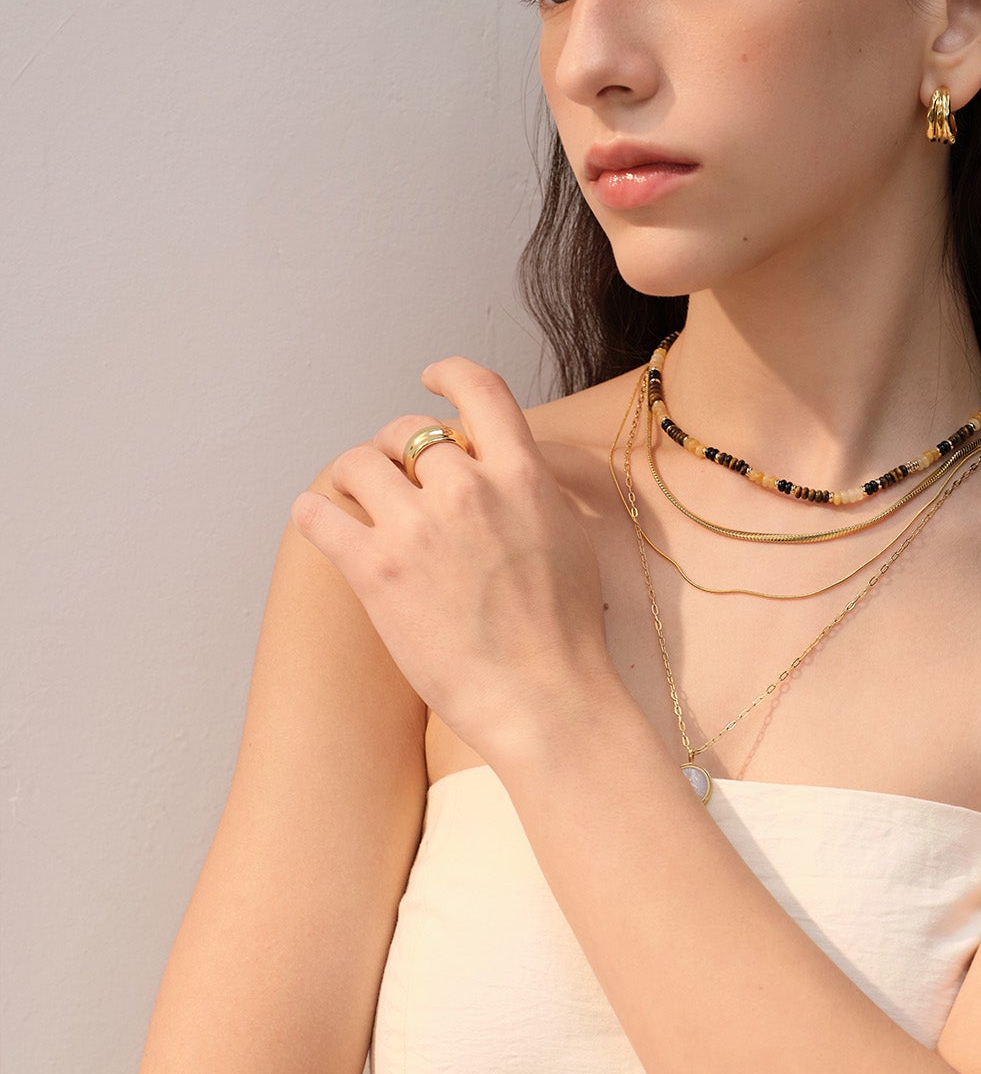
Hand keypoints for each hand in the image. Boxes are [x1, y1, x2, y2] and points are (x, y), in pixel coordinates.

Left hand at [290, 356, 613, 754]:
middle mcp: (469, 489)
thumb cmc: (567, 631)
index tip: (430, 379)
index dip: (448, 375)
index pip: (479, 390)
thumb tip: (512, 469)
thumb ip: (536, 490)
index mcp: (521, 475)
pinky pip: (320, 515)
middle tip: (396, 474)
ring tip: (359, 501)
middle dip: (396, 446)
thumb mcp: (571, 536)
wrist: (544, 697)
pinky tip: (323, 524)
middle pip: (408, 430)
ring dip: (355, 477)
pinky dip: (316, 514)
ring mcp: (419, 529)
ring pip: (359, 463)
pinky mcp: (377, 571)